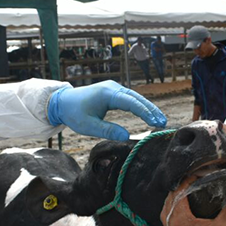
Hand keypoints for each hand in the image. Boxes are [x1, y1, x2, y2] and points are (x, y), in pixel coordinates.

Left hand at [48, 81, 166, 140]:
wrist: (63, 101)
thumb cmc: (74, 113)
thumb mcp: (88, 126)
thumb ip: (108, 131)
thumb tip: (126, 137)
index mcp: (107, 93)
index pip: (131, 102)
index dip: (144, 112)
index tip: (155, 122)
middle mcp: (113, 88)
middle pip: (137, 98)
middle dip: (151, 110)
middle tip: (163, 122)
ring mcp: (114, 88)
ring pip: (135, 98)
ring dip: (147, 108)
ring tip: (159, 120)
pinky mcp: (113, 92)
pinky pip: (130, 98)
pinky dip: (140, 106)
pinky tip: (148, 115)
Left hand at [160, 186, 225, 225]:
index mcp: (180, 220)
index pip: (178, 195)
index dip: (185, 183)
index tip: (193, 177)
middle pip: (168, 203)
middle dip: (177, 192)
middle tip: (187, 185)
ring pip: (166, 214)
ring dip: (173, 204)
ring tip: (183, 197)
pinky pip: (169, 224)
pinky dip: (174, 215)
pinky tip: (184, 214)